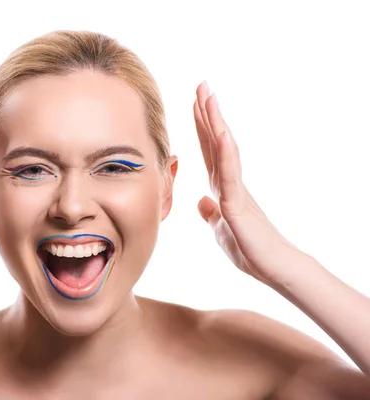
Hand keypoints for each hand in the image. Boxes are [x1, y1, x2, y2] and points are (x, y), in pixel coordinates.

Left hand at [193, 82, 300, 283]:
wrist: (274, 269)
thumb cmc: (251, 250)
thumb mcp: (220, 228)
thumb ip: (211, 212)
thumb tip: (201, 201)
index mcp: (222, 187)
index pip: (209, 151)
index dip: (201, 127)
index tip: (194, 103)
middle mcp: (228, 182)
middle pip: (215, 142)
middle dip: (206, 114)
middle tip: (201, 85)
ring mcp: (235, 190)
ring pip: (223, 150)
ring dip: (215, 122)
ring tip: (208, 96)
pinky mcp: (238, 203)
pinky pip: (230, 174)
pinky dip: (226, 152)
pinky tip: (221, 132)